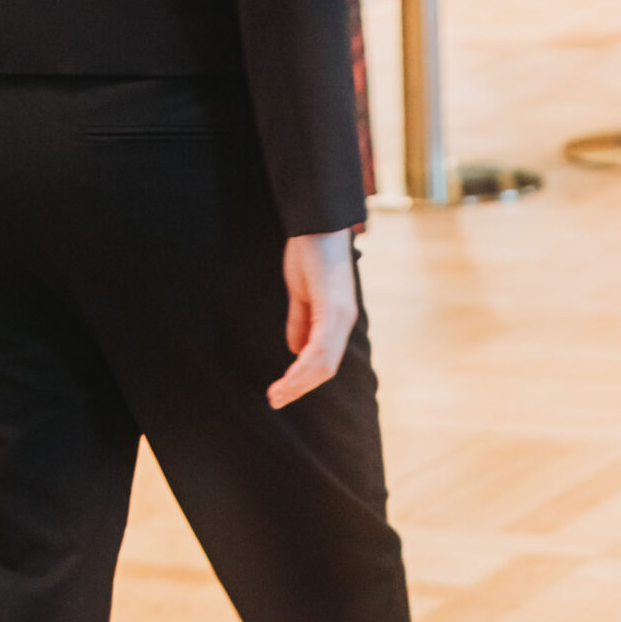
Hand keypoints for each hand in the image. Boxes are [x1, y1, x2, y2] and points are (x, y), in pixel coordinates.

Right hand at [268, 231, 356, 409]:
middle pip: (325, 368)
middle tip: (276, 401)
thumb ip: (300, 321)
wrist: (317, 220)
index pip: (324, 360)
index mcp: (337, 319)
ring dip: (298, 383)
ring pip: (322, 364)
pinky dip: (302, 367)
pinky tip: (288, 377)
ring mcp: (341, 316)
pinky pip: (319, 348)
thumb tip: (295, 349)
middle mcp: (343, 321)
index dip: (304, 379)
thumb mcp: (301, 291)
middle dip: (299, 388)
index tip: (283, 392)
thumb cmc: (310, 250)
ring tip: (277, 395)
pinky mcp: (333, 309)